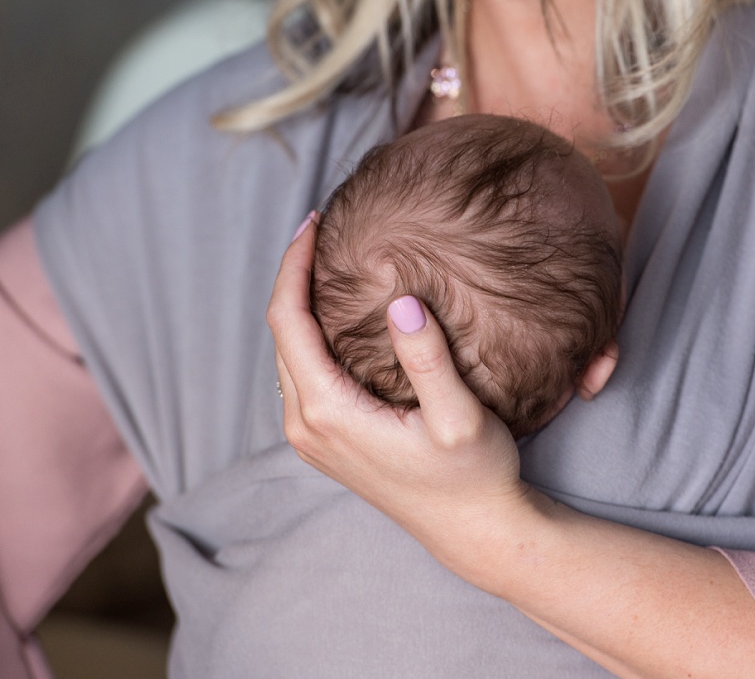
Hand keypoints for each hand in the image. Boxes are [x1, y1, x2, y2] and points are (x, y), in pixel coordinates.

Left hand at [267, 214, 533, 576]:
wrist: (474, 532)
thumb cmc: (474, 475)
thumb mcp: (460, 417)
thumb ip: (428, 359)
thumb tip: (400, 301)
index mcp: (329, 414)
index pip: (288, 322)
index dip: (293, 265)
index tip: (315, 222)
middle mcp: (307, 427)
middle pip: (279, 333)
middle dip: (292, 276)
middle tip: (321, 227)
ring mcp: (312, 438)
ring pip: (288, 354)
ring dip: (299, 304)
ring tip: (325, 260)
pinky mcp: (328, 442)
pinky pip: (302, 374)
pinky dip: (309, 333)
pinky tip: (337, 312)